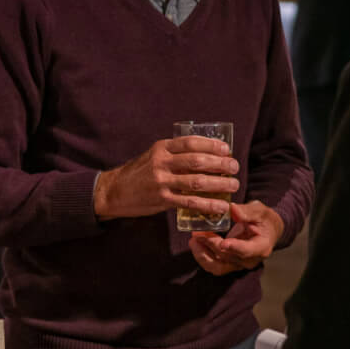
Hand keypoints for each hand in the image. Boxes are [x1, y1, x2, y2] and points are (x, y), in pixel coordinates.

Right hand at [94, 135, 238, 220]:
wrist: (115, 191)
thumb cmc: (139, 173)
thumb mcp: (153, 155)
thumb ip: (174, 154)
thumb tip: (206, 154)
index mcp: (161, 148)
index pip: (191, 142)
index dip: (212, 145)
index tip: (227, 149)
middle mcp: (161, 162)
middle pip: (198, 161)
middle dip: (220, 163)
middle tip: (234, 167)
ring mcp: (161, 181)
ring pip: (197, 181)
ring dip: (219, 184)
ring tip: (233, 185)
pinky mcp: (162, 200)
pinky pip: (190, 202)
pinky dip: (208, 204)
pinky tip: (220, 206)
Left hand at [189, 200, 283, 275]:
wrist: (267, 232)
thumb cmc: (264, 220)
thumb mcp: (260, 211)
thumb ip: (247, 211)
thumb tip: (232, 209)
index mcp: (261, 247)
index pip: (247, 250)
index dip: (235, 247)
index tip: (223, 243)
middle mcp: (250, 260)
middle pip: (227, 255)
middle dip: (211, 244)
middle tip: (198, 232)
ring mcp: (239, 265)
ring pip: (218, 266)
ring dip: (203, 255)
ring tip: (193, 240)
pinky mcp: (229, 265)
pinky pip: (214, 266)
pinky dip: (203, 257)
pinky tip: (196, 245)